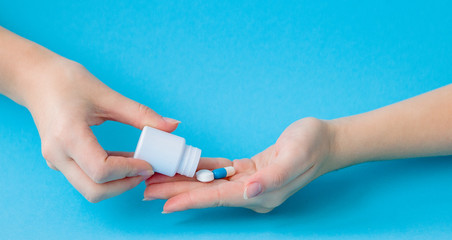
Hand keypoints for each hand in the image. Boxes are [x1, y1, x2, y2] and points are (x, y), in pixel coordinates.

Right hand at [23, 59, 179, 202]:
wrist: (34, 79)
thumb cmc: (65, 81)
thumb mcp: (106, 95)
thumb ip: (140, 114)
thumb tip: (171, 126)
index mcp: (68, 136)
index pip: (101, 171)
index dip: (129, 171)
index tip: (149, 163)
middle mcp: (57, 154)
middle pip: (94, 191)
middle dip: (124, 185)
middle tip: (147, 170)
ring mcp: (55, 161)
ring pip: (89, 189)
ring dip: (116, 182)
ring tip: (138, 163)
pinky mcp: (58, 161)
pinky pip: (84, 178)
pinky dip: (106, 176)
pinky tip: (123, 159)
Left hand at [144, 117, 341, 212]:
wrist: (327, 140)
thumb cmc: (313, 146)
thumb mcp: (296, 156)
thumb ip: (273, 177)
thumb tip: (250, 190)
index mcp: (261, 193)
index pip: (218, 198)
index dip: (190, 199)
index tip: (165, 204)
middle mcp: (252, 192)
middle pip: (207, 193)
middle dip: (176, 191)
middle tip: (147, 190)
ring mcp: (249, 182)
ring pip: (209, 183)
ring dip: (183, 180)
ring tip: (158, 179)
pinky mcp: (249, 170)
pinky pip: (219, 170)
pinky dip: (200, 169)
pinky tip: (183, 167)